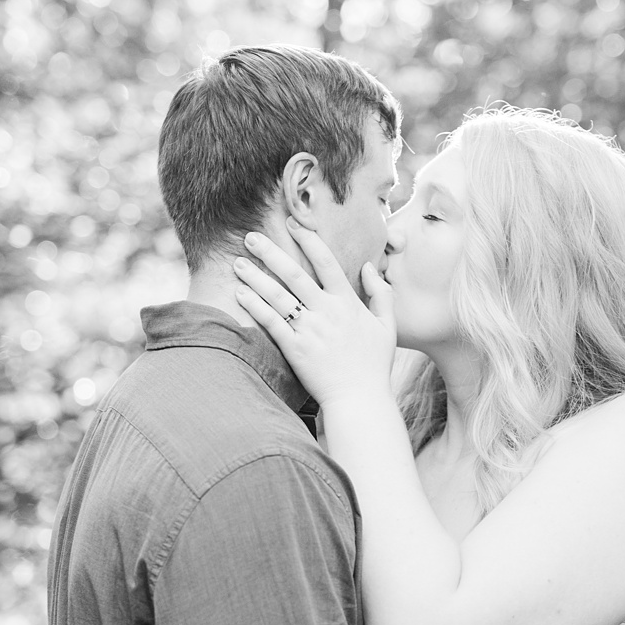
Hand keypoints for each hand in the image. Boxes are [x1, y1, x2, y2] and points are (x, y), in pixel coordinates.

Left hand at [232, 224, 397, 412]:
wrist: (360, 399)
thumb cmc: (373, 365)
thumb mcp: (387, 326)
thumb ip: (380, 293)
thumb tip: (367, 266)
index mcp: (347, 303)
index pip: (326, 262)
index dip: (308, 240)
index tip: (292, 224)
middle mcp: (327, 312)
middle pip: (294, 274)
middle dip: (270, 252)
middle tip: (250, 236)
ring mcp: (309, 330)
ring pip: (277, 296)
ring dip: (255, 277)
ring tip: (237, 263)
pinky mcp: (295, 349)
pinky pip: (271, 322)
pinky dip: (255, 306)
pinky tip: (240, 294)